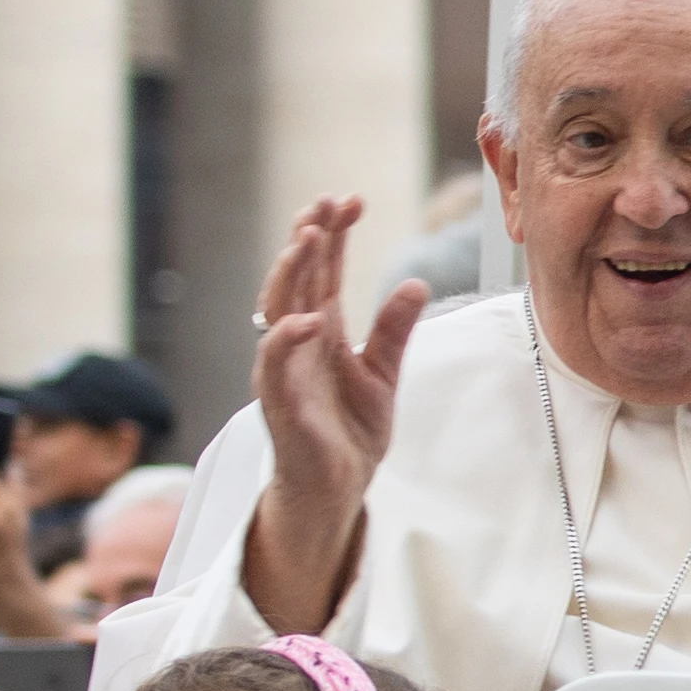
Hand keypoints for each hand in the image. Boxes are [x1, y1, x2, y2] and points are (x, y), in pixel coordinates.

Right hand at [244, 198, 429, 635]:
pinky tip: (305, 319)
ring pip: (278, 309)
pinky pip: (274, 364)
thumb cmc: (349, 432)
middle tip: (326, 203)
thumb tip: (416, 282)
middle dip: (309, 238)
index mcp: (320, 329)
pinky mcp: (279, 403)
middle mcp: (297, 341)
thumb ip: (393, 329)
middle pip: (297, 277)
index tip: (352, 200)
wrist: (337, 490)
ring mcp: (284, 369)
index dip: (333, 233)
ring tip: (308, 236)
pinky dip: (285, 340)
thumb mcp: (382, 373)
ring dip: (290, 271)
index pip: (322, 269)